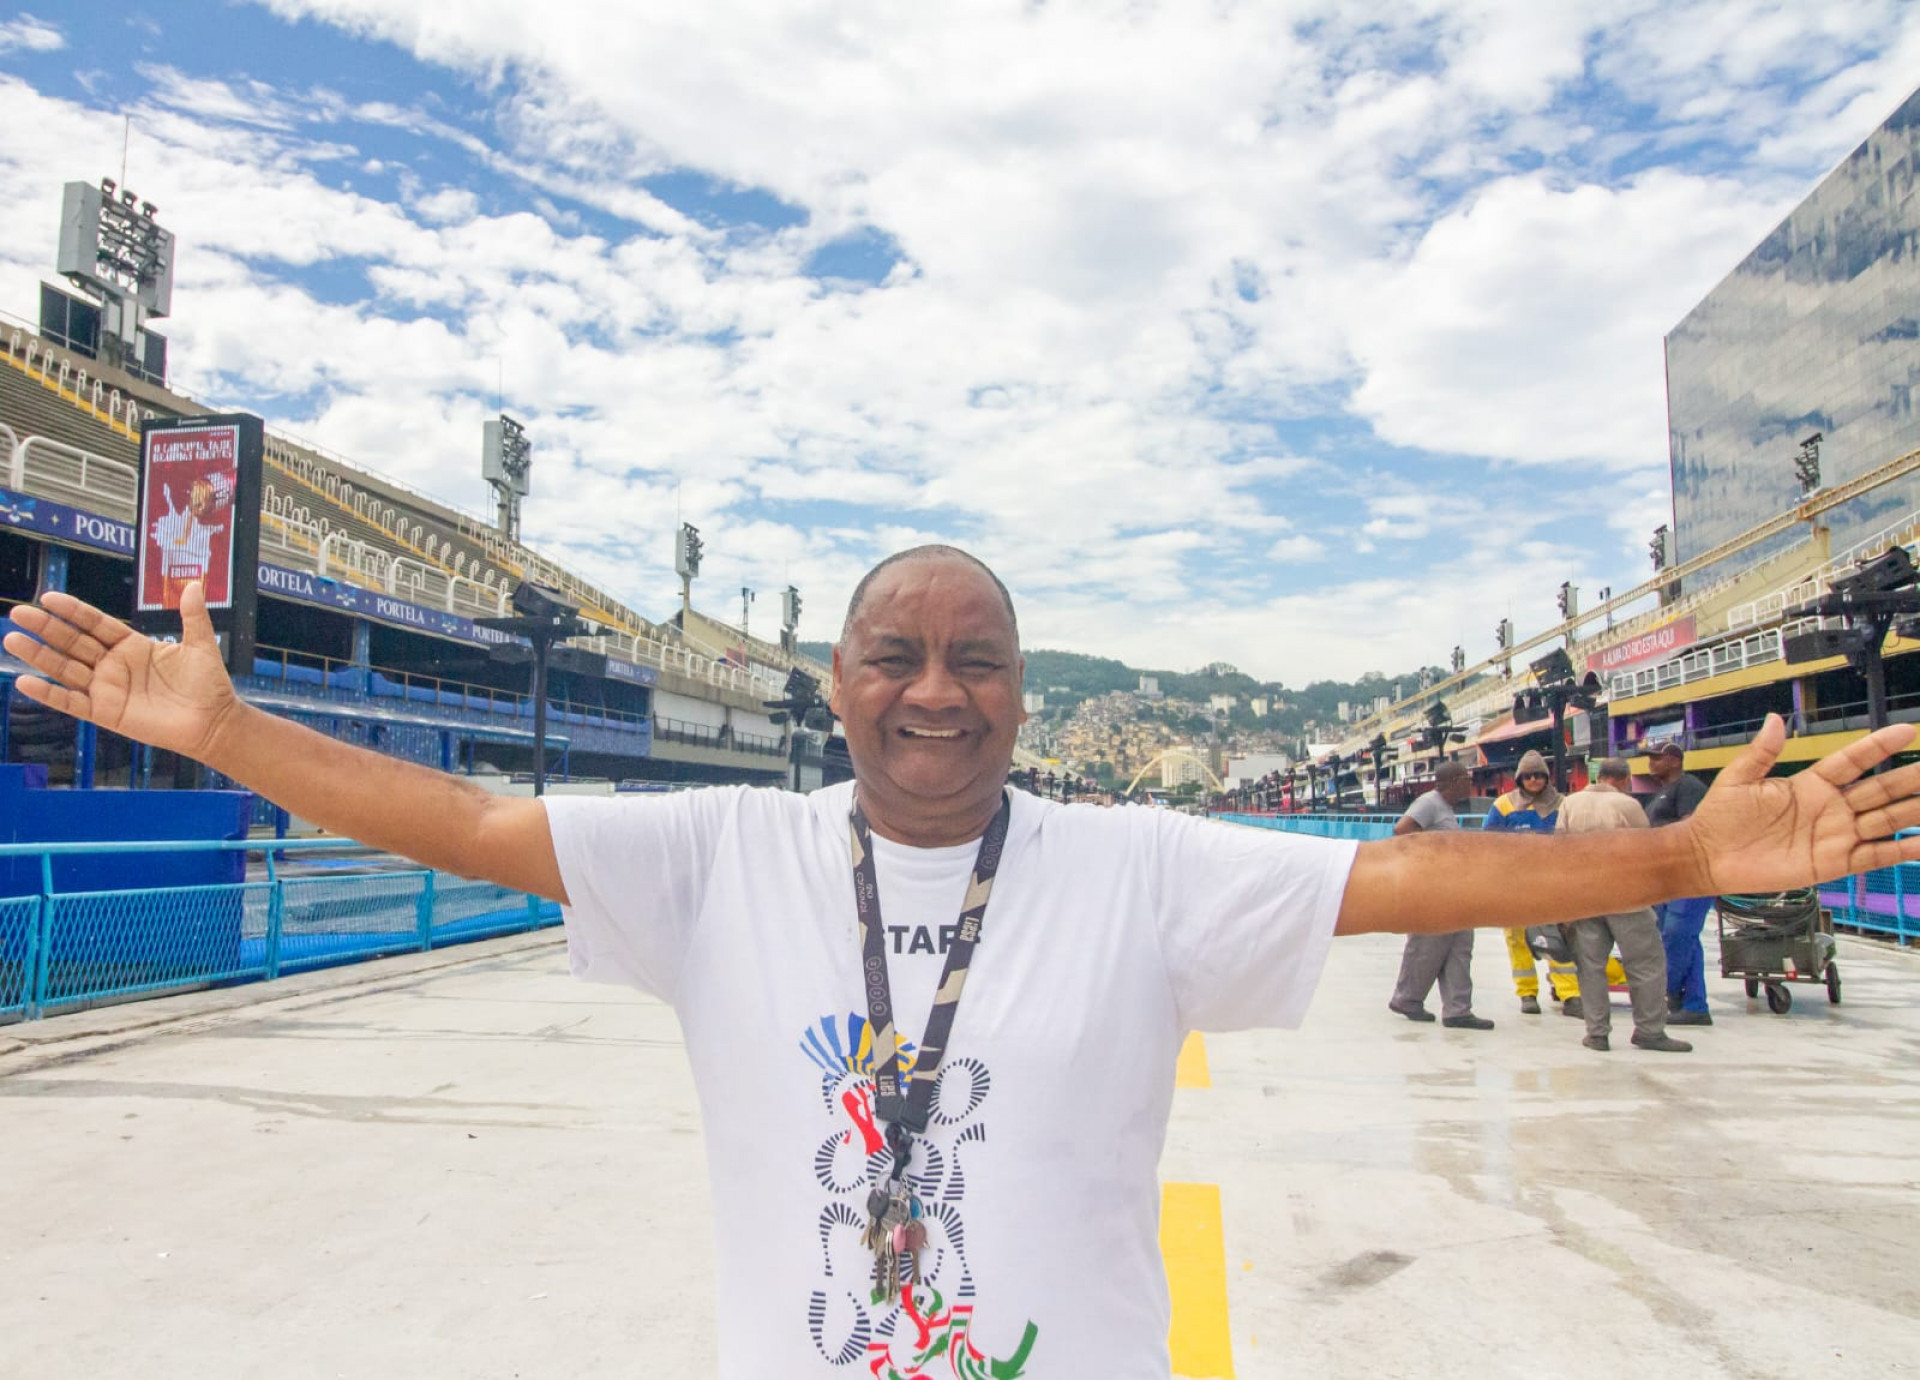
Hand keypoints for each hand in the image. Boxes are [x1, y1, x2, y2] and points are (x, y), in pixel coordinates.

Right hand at [4, 581, 244, 761]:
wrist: (214, 722)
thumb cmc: (207, 684)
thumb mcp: (200, 644)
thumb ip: (193, 616)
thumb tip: (194, 584)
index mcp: (132, 645)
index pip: (95, 624)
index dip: (73, 611)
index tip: (49, 598)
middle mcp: (114, 665)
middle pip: (73, 642)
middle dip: (46, 628)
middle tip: (18, 612)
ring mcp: (107, 689)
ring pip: (66, 669)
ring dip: (39, 656)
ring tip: (13, 639)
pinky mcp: (105, 713)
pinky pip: (71, 702)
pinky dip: (48, 694)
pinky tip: (25, 682)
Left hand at [1684, 713, 1919, 891]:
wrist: (1707, 857)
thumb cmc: (1719, 817)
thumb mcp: (1739, 779)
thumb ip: (1761, 752)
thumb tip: (1774, 718)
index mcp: (1810, 783)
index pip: (1853, 760)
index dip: (1878, 746)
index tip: (1907, 730)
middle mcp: (1830, 807)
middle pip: (1879, 789)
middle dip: (1908, 779)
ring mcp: (1835, 835)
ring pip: (1885, 820)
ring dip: (1912, 811)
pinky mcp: (1834, 863)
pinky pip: (1874, 855)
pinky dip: (1901, 850)